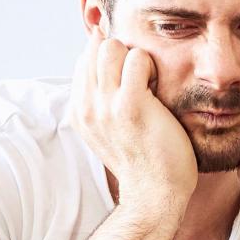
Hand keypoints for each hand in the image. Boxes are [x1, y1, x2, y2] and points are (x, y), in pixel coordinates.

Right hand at [70, 38, 195, 221]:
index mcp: (80, 112)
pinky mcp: (130, 105)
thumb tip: (106, 62)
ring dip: (135, 56)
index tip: (129, 77)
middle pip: (95, 48)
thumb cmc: (144, 159)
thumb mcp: (111, 130)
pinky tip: (159, 86)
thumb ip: (103, 100)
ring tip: (149, 80)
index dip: (109, 57)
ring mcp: (105, 106)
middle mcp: (87, 107)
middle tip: (142, 76)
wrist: (155, 193)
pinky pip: (137, 58)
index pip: (84, 60)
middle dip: (121, 52)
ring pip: (111, 46)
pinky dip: (151, 64)